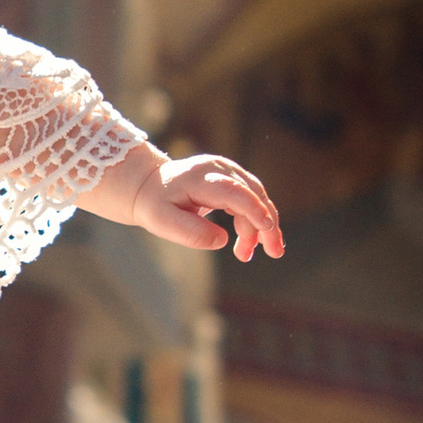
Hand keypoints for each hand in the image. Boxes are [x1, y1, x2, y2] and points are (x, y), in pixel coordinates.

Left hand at [126, 148, 281, 265]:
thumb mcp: (162, 222)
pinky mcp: (230, 178)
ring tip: (247, 254)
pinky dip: (255, 220)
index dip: (253, 209)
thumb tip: (222, 239)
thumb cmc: (155, 205)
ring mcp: (226, 171)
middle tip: (274, 253)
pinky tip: (251, 242)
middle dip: (266, 224)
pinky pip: (251, 199)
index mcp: (200, 177)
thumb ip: (190, 232)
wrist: (148, 186)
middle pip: (252, 194)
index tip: (268, 228)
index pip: (234, 191)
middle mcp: (217, 168)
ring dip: (262, 226)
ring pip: (256, 197)